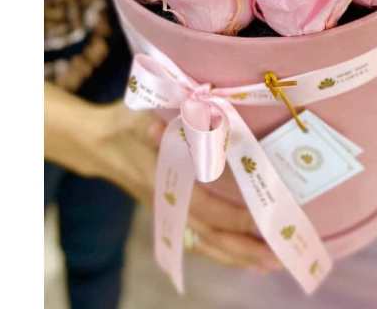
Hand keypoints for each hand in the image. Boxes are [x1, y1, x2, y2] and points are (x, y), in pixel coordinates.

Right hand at [45, 82, 279, 271]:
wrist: (96, 142)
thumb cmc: (122, 123)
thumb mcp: (138, 113)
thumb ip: (157, 119)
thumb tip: (171, 122)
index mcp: (162, 179)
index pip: (203, 206)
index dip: (232, 216)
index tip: (263, 219)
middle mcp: (167, 202)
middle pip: (208, 235)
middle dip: (243, 248)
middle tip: (280, 257)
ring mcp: (167, 211)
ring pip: (203, 243)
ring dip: (237, 255)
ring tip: (271, 263)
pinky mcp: (169, 212)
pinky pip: (197, 239)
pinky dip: (221, 250)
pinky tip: (243, 257)